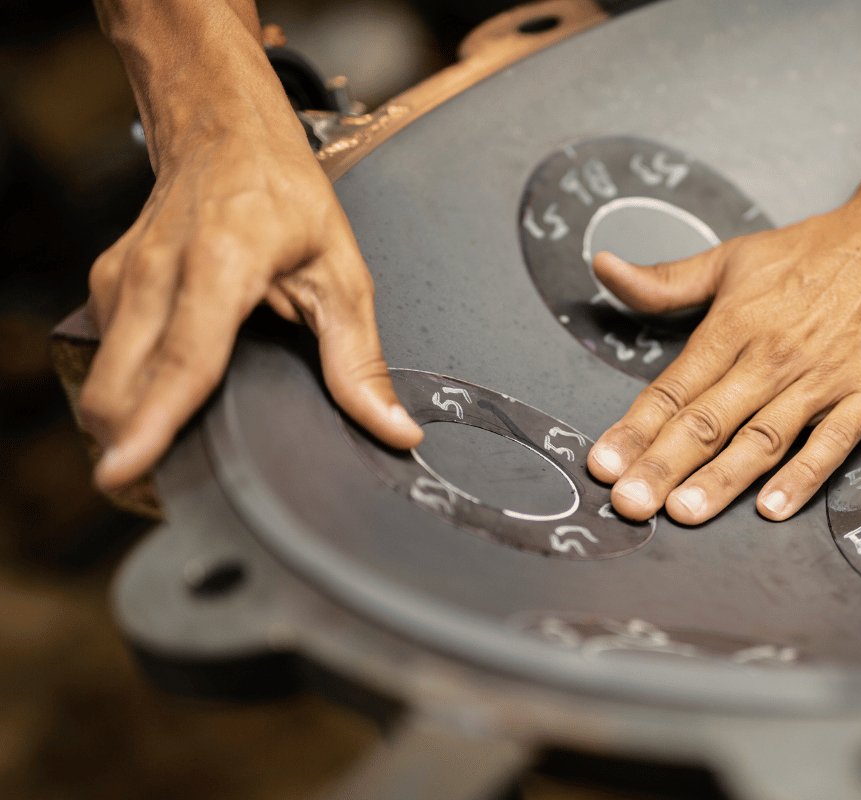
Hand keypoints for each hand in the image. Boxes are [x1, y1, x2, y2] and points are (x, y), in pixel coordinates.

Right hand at [82, 115, 421, 490]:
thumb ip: (359, 361)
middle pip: (122, 383)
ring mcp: (122, 277)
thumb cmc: (283, 195)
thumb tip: (394, 429)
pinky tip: (159, 402)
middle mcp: (160, 271)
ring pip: (103, 377)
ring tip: (159, 455)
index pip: (184, 358)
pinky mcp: (105, 286)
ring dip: (124, 424)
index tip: (127, 468)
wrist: (223, 129)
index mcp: (223, 264)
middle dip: (131, 443)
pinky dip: (124, 392)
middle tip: (160, 483)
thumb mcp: (342, 274)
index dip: (155, 420)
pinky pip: (105, 358)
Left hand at [585, 197, 860, 523]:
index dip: (635, 429)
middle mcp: (772, 357)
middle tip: (628, 504)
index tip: (602, 465)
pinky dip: (803, 477)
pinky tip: (774, 507)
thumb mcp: (734, 258)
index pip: (674, 388)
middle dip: (663, 466)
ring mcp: (822, 380)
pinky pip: (831, 444)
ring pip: (761, 438)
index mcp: (734, 326)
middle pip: (708, 421)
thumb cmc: (815, 253)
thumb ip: (667, 279)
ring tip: (684, 513)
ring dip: (721, 479)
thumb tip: (604, 268)